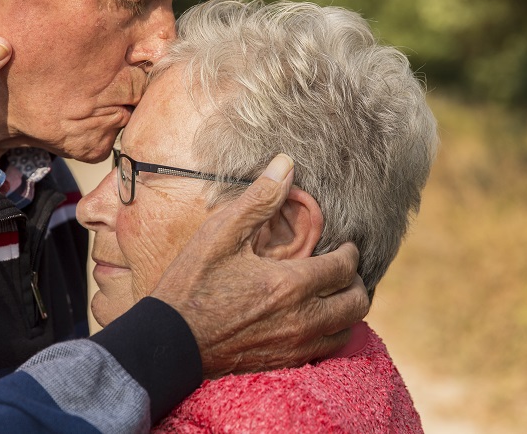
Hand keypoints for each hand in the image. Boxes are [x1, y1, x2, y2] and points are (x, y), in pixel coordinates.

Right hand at [151, 154, 369, 377]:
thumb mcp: (220, 234)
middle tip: (341, 267)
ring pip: (346, 330)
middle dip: (355, 281)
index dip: (350, 251)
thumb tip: (286, 164)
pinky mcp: (283, 363)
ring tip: (330, 292)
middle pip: (356, 303)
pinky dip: (329, 332)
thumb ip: (259, 200)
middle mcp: (301, 320)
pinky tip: (313, 318)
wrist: (169, 340)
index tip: (343, 244)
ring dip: (345, 309)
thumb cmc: (192, 283)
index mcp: (290, 284)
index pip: (345, 267)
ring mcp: (294, 346)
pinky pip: (326, 350)